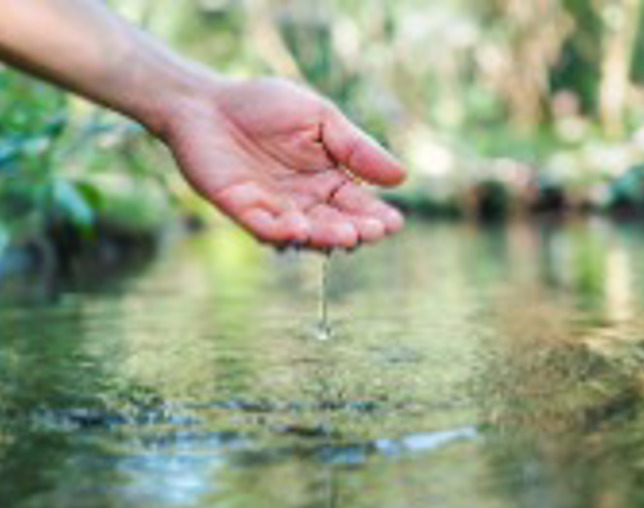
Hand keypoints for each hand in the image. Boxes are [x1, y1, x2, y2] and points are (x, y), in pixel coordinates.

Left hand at [161, 78, 406, 248]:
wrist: (207, 101)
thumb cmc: (264, 106)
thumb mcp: (321, 118)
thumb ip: (356, 148)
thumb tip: (401, 177)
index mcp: (328, 181)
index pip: (358, 205)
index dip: (377, 216)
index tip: (394, 223)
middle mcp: (303, 202)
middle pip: (335, 224)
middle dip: (355, 230)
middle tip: (372, 232)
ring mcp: (273, 208)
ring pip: (303, 232)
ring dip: (324, 237)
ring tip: (347, 235)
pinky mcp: (240, 208)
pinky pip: (263, 226)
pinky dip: (280, 232)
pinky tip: (298, 229)